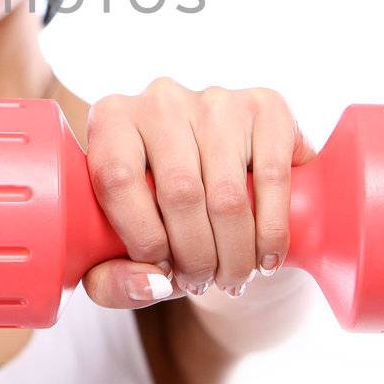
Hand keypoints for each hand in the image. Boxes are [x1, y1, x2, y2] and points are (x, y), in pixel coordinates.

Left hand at [80, 78, 316, 306]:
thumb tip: (153, 283)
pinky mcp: (265, 106)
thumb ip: (111, 281)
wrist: (220, 175)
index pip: (117, 179)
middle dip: (195, 258)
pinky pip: (272, 178)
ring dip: (234, 254)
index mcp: (111, 119)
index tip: (161, 272)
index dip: (142, 239)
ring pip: (228, 195)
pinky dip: (272, 232)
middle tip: (201, 284)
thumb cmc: (156, 217)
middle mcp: (160, 99)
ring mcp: (215, 99)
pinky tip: (266, 260)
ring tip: (232, 279)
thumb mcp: (115, 253)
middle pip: (180, 192)